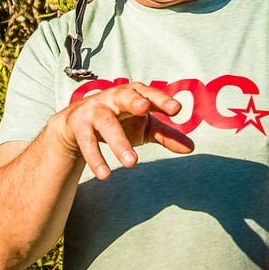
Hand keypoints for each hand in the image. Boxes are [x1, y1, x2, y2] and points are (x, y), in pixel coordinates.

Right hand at [46, 82, 193, 180]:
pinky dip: (96, 158)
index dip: (162, 100)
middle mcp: (114, 97)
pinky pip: (87, 142)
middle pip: (126, 97)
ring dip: (118, 142)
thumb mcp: (144, 127)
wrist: (76, 123)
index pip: (150, 94)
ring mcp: (95, 109)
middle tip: (145, 110)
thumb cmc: (120, 120)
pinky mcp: (79, 125)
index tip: (176, 110)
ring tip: (132, 163)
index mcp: (134, 94)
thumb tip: (192, 148)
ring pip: (106, 123)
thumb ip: (166, 135)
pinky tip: (105, 175)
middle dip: (135, 101)